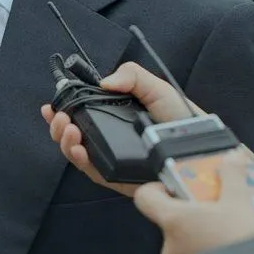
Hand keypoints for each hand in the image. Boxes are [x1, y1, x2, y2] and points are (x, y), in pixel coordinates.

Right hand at [39, 61, 205, 197]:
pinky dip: (79, 160)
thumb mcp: (157, 88)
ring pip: (77, 153)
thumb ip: (132, 75)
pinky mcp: (117, 177)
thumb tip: (104, 82)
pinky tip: (78, 148)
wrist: (201, 149)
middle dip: (59, 126)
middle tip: (60, 117)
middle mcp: (109, 137)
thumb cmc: (183, 119)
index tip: (51, 104)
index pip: (82, 113)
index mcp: (115, 116)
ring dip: (65, 141)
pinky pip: (91, 171)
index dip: (63, 109)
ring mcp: (111, 158)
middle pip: (73, 134)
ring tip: (70, 130)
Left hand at [131, 151, 253, 253]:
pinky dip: (207, 252)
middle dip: (188, 211)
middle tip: (210, 204)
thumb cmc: (244, 239)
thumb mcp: (240, 199)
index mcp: (173, 220)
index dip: (157, 188)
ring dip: (199, 232)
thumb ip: (232, 175)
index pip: (144, 198)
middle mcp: (170, 245)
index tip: (174, 186)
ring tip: (225, 226)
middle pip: (168, 220)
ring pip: (183, 241)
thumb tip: (232, 158)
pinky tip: (229, 247)